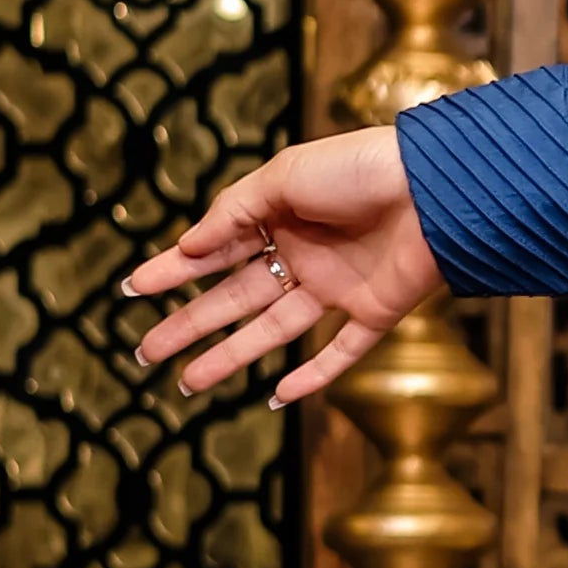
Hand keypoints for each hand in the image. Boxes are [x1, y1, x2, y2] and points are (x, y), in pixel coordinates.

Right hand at [126, 125, 442, 405]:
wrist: (434, 187)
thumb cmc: (359, 168)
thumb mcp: (283, 177)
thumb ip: (234, 213)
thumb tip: (189, 246)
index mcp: (281, 217)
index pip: (217, 251)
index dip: (175, 271)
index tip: (134, 290)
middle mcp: (306, 255)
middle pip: (235, 298)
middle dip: (189, 324)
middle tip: (146, 351)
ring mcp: (340, 286)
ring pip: (274, 331)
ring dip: (230, 356)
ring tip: (187, 382)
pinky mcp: (376, 312)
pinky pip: (342, 352)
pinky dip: (312, 377)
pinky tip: (275, 398)